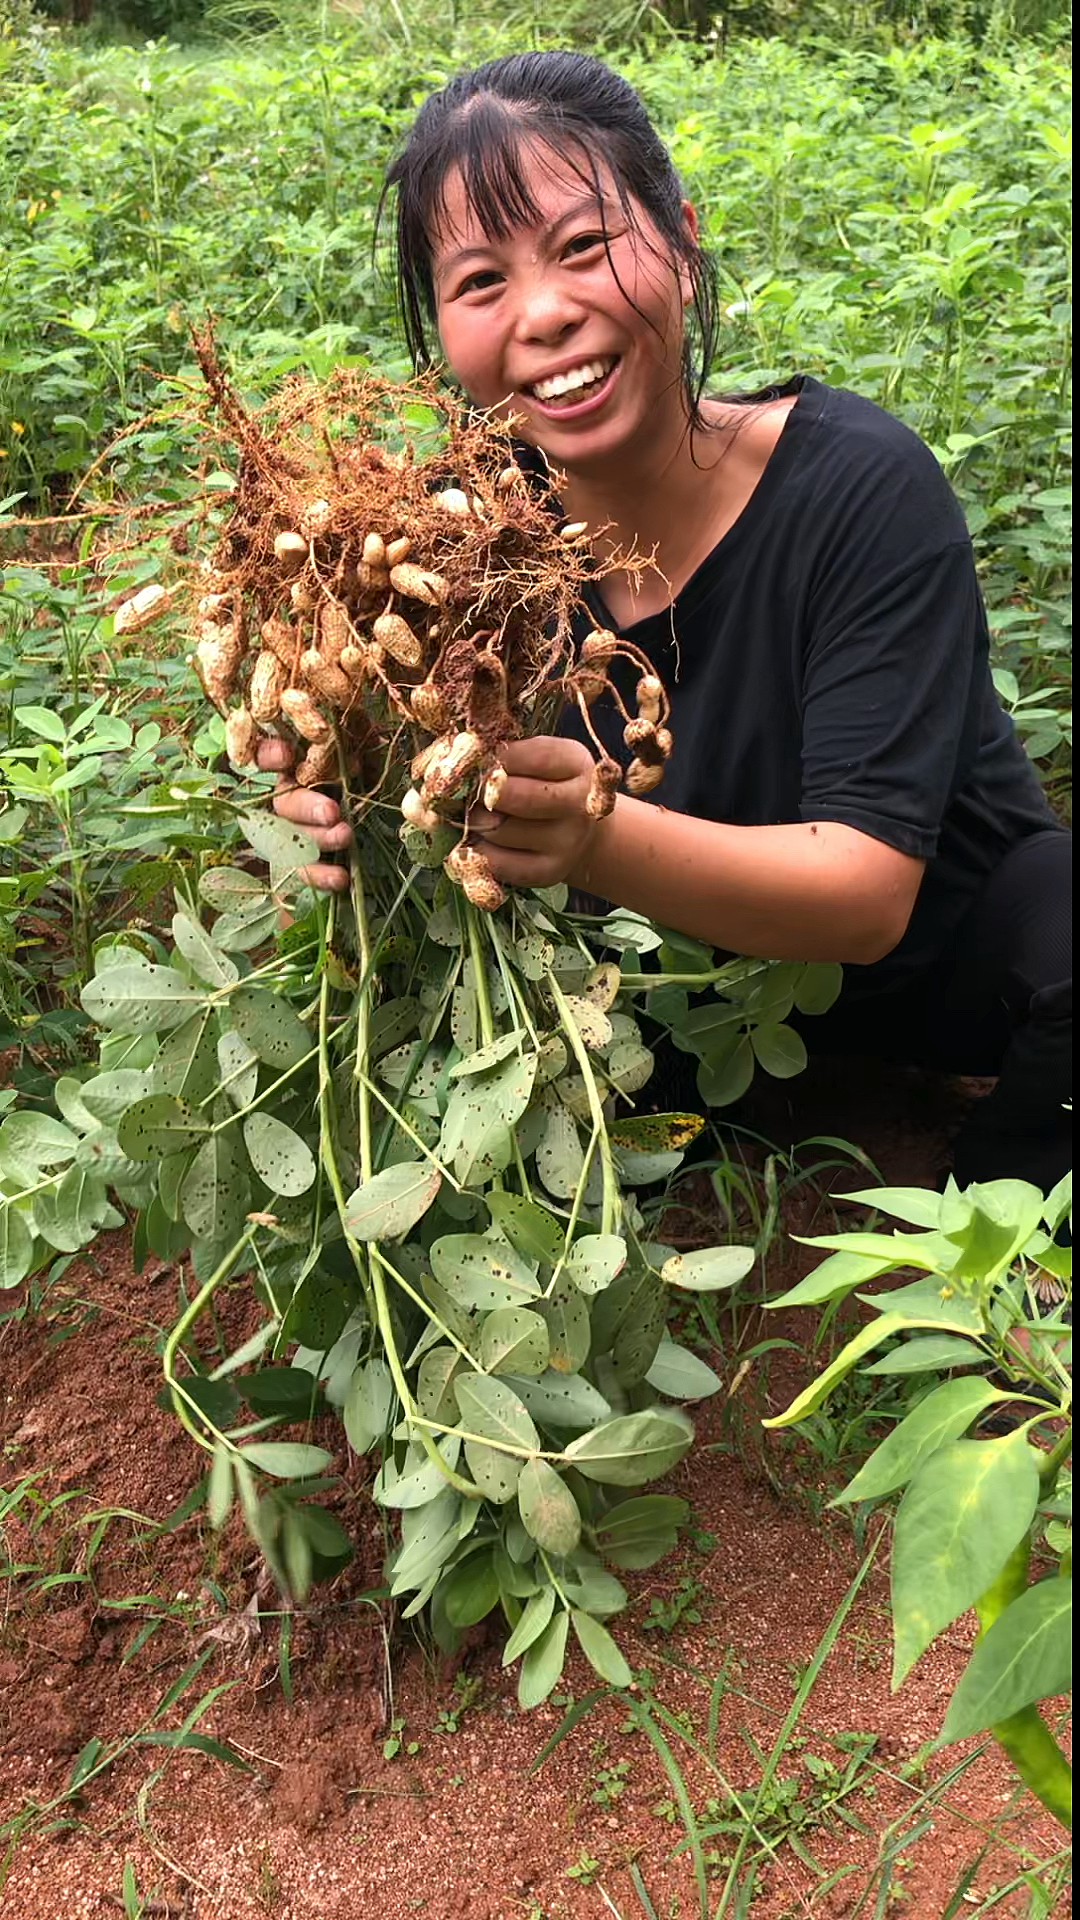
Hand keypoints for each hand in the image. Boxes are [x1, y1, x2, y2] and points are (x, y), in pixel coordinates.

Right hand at [256, 736, 352, 892]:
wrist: (379, 808)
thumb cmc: (363, 768)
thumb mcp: (358, 752)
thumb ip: (348, 748)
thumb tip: (353, 762)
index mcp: (295, 766)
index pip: (266, 758)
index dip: (270, 756)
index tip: (286, 755)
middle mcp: (288, 797)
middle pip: (284, 804)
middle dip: (307, 808)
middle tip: (332, 812)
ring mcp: (294, 830)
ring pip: (292, 839)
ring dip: (318, 839)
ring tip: (345, 836)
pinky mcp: (305, 859)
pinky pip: (305, 870)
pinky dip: (321, 876)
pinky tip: (340, 878)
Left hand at [468, 736, 602, 889]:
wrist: (576, 833)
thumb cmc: (544, 785)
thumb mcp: (538, 759)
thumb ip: (507, 753)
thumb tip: (462, 756)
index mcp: (576, 763)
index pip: (532, 756)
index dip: (496, 757)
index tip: (479, 760)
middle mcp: (579, 804)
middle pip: (512, 795)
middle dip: (480, 792)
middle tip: (470, 791)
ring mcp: (567, 842)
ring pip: (497, 829)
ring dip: (476, 821)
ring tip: (479, 814)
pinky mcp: (549, 872)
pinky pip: (495, 862)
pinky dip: (478, 851)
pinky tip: (483, 840)